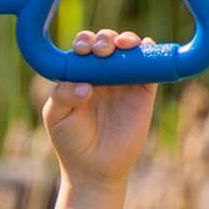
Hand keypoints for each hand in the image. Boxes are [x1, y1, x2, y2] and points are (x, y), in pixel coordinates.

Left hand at [42, 29, 158, 188]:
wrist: (95, 169)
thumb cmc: (71, 142)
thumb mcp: (57, 117)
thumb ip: (62, 95)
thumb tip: (85, 84)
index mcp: (80, 74)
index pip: (83, 48)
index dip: (84, 42)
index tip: (83, 50)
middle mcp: (102, 74)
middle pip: (107, 42)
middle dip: (104, 38)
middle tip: (102, 50)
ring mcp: (124, 82)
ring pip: (129, 49)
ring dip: (127, 39)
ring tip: (122, 45)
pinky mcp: (143, 93)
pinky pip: (150, 67)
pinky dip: (150, 53)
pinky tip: (144, 48)